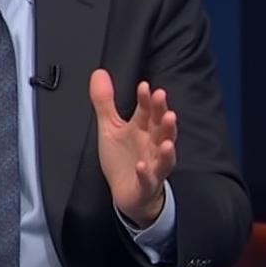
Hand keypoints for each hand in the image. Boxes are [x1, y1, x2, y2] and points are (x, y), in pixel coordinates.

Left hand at [88, 69, 177, 227]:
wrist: (128, 193)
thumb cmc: (124, 158)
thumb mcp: (110, 127)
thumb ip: (105, 102)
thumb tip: (99, 73)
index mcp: (143, 129)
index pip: (148, 111)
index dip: (146, 99)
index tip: (144, 86)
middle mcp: (152, 144)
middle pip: (160, 127)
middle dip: (162, 113)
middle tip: (161, 98)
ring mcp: (152, 164)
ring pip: (164, 154)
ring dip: (166, 145)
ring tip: (167, 138)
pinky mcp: (146, 184)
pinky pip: (148, 178)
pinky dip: (145, 173)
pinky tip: (141, 165)